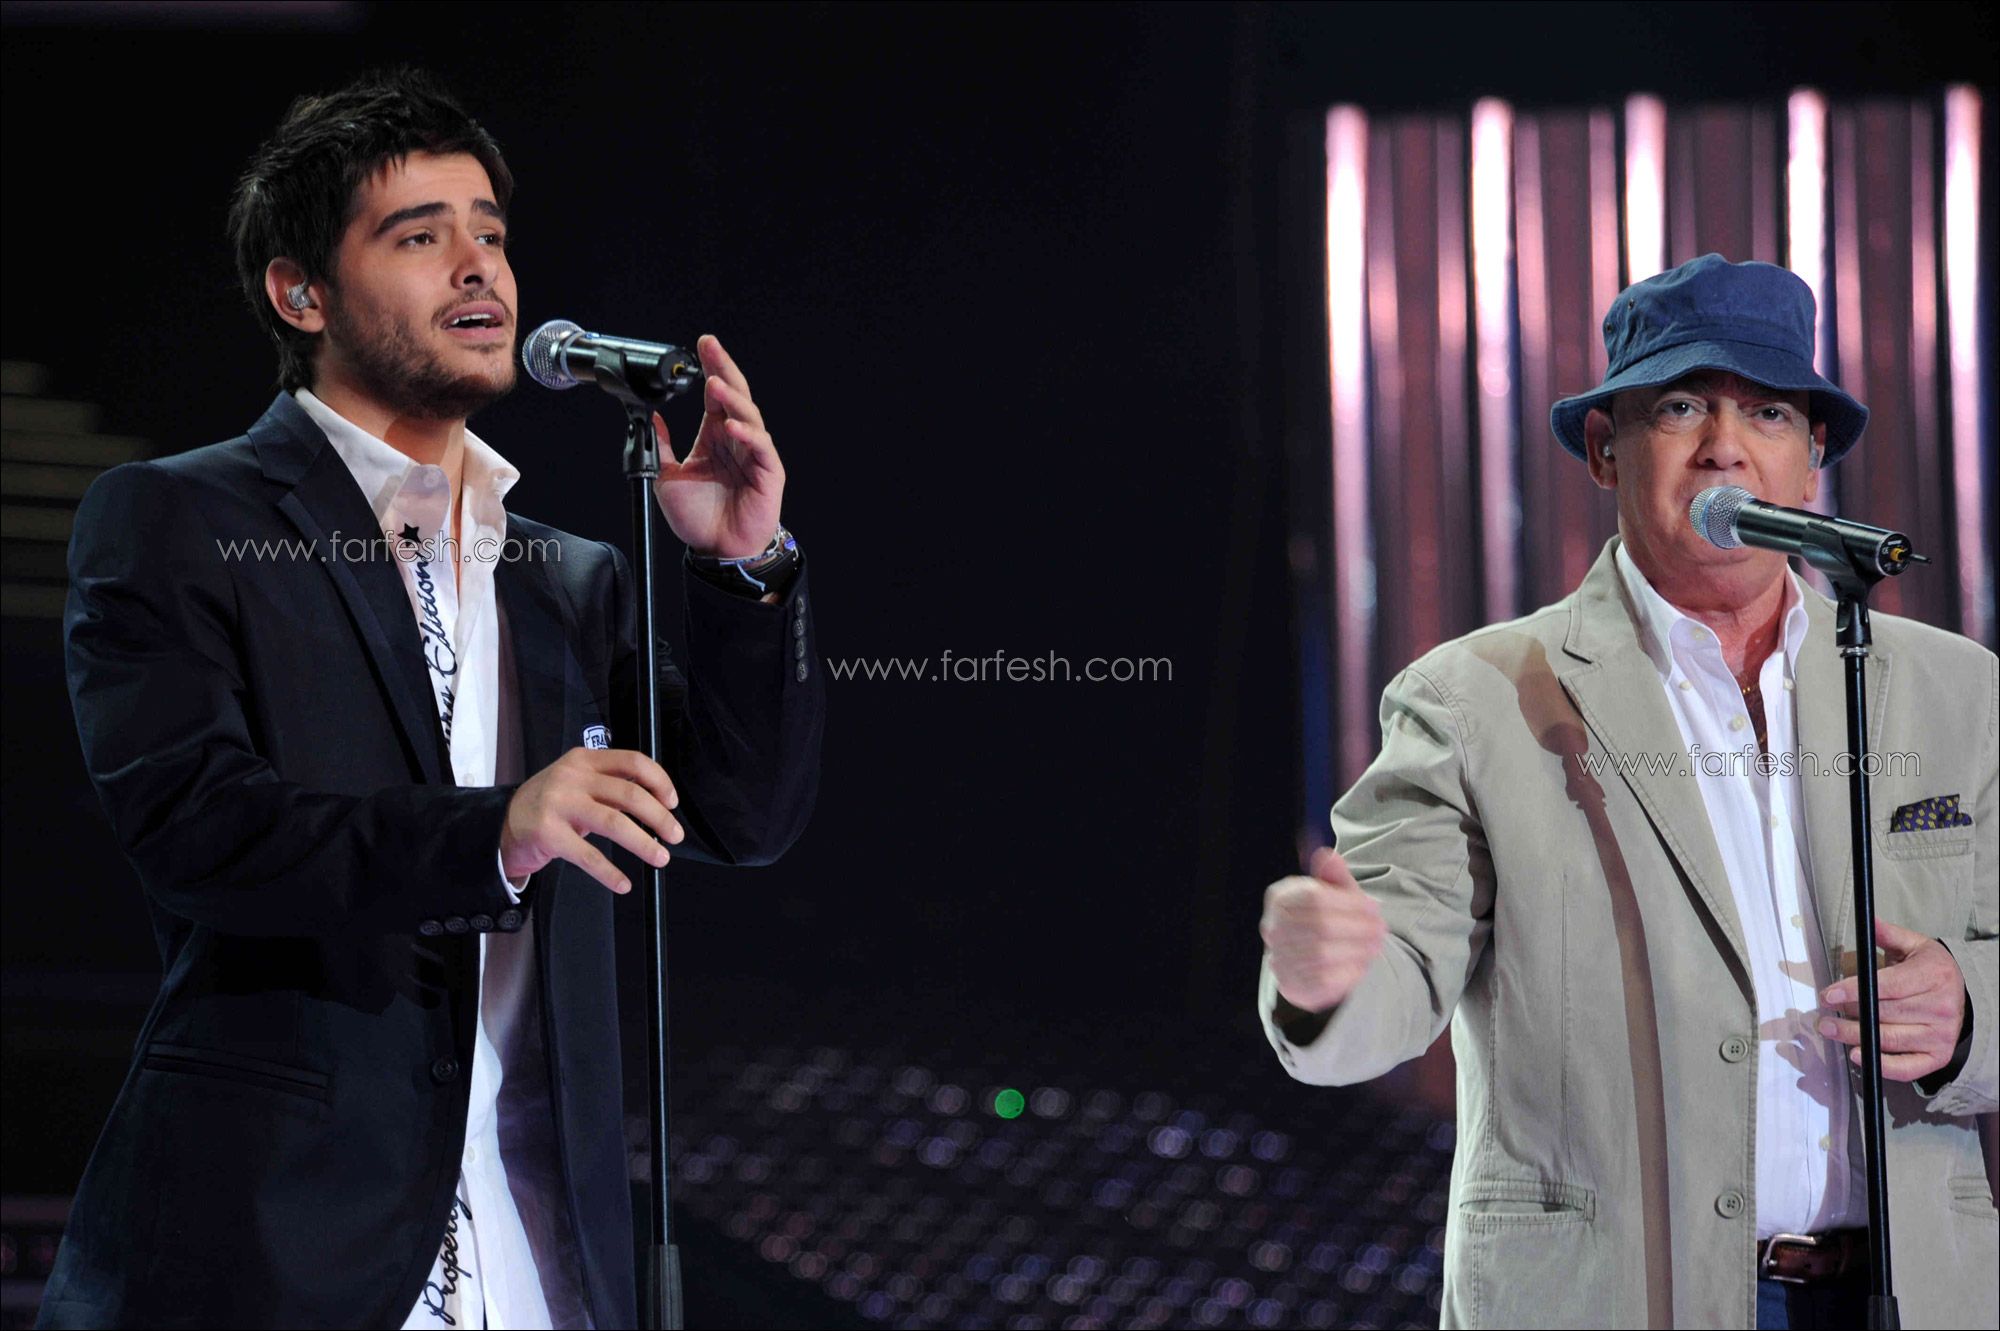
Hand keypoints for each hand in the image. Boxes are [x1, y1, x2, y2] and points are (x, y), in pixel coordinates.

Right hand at [500, 747, 683, 893]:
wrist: (504, 823)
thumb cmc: (550, 804)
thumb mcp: (577, 782)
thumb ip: (610, 785)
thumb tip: (656, 804)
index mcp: (584, 760)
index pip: (632, 762)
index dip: (659, 781)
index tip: (672, 802)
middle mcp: (572, 778)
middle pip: (629, 795)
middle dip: (659, 818)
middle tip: (674, 836)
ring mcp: (559, 805)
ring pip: (614, 823)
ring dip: (643, 843)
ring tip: (660, 857)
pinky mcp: (548, 834)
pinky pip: (588, 856)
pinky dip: (610, 872)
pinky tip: (623, 883)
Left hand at [650, 334, 784, 558]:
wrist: (716, 550)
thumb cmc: (699, 518)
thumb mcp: (667, 477)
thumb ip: (660, 446)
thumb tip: (649, 416)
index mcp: (714, 436)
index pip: (714, 395)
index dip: (710, 368)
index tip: (702, 346)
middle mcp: (736, 440)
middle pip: (735, 395)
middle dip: (724, 369)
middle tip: (711, 348)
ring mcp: (754, 453)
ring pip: (748, 416)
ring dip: (732, 399)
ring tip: (714, 383)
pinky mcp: (768, 472)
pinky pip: (760, 447)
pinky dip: (747, 434)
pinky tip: (731, 426)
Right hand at [1260, 847, 1388, 1012]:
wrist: (1309, 961)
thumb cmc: (1325, 918)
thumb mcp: (1332, 893)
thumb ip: (1333, 876)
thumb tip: (1329, 856)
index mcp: (1280, 898)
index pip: (1315, 898)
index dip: (1350, 903)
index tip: (1374, 907)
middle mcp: (1273, 929)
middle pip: (1320, 926)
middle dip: (1358, 927)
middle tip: (1381, 928)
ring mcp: (1280, 958)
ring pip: (1322, 954)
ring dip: (1357, 949)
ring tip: (1376, 945)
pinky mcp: (1292, 985)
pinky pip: (1322, 981)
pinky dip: (1347, 971)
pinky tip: (1362, 963)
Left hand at [1817, 917, 1967, 1082]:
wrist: (1962, 996)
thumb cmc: (1931, 969)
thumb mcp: (1914, 945)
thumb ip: (1888, 934)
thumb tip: (1867, 919)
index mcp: (1934, 976)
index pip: (1888, 986)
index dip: (1855, 990)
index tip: (1829, 994)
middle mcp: (1941, 1007)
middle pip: (1885, 1014)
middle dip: (1849, 1014)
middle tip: (1823, 1014)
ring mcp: (1941, 1035)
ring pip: (1890, 1039)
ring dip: (1855, 1036)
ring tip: (1830, 1029)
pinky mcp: (1938, 1056)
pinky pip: (1908, 1067)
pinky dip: (1882, 1065)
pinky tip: (1858, 1055)